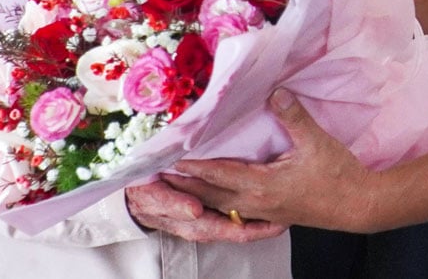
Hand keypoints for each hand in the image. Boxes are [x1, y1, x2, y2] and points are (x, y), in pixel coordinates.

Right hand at [125, 176, 285, 242]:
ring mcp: (209, 219)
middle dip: (268, 224)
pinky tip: (260, 196)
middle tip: (293, 214)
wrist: (134, 197)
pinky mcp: (208, 210)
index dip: (260, 228)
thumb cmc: (147, 197)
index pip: (238, 232)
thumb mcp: (157, 200)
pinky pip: (234, 212)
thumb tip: (196, 209)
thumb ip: (175, 205)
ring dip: (261, 215)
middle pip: (245, 229)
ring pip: (241, 220)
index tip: (280, 223)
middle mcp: (208, 225)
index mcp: (200, 225)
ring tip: (285, 207)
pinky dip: (249, 207)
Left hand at [170, 88, 373, 230]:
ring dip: (198, 195)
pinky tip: (216, 200)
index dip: (193, 166)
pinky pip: (238, 212)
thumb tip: (276, 91)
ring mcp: (265, 211)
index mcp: (262, 186)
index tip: (169, 160)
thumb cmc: (338, 175)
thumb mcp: (316, 142)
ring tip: (178, 185)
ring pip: (222, 205)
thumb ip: (293, 116)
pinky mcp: (274, 214)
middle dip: (184, 184)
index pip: (218, 174)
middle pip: (211, 195)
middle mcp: (257, 202)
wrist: (360, 205)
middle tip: (158, 176)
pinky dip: (220, 204)